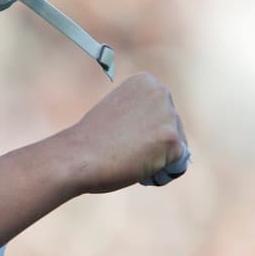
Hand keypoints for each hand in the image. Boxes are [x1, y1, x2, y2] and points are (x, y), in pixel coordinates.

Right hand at [67, 72, 188, 192]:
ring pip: (177, 148)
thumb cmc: (91, 141)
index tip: (118, 132)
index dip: (142, 132)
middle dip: (153, 146)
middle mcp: (161, 92)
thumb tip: (172, 142)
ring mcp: (168, 115)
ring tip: (128, 155)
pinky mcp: (173, 139)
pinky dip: (160, 174)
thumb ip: (143, 117)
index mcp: (146, 81)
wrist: (76, 157)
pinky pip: (178, 165)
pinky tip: (137, 166)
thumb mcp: (119, 114)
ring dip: (156, 160)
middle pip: (174, 130)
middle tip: (122, 146)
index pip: (162, 115)